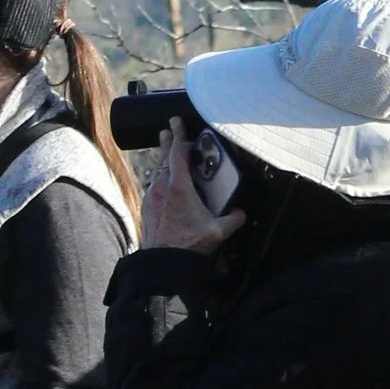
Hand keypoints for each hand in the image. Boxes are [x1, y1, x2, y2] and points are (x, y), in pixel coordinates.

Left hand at [140, 121, 246, 255]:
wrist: (163, 265)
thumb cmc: (189, 246)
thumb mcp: (218, 231)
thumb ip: (234, 219)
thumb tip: (242, 213)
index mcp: (179, 187)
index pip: (177, 153)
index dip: (179, 135)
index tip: (177, 122)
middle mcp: (162, 188)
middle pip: (163, 157)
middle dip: (167, 141)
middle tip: (167, 129)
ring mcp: (152, 197)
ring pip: (157, 171)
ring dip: (163, 160)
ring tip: (166, 152)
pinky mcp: (147, 208)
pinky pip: (154, 185)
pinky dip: (160, 178)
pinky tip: (164, 182)